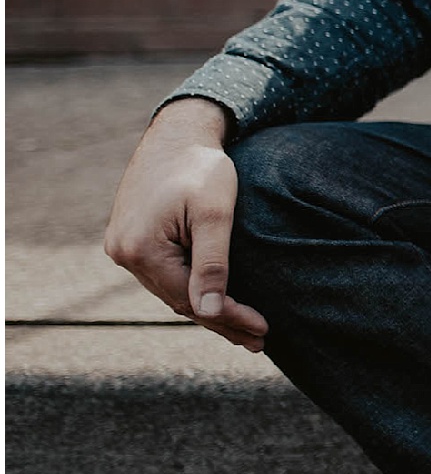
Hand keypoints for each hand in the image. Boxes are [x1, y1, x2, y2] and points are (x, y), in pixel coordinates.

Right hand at [102, 98, 269, 351]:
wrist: (178, 133)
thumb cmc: (202, 168)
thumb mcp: (215, 215)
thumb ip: (212, 264)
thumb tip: (208, 313)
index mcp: (140, 249)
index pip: (190, 300)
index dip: (229, 317)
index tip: (263, 330)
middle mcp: (123, 253)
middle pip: (179, 300)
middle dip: (222, 320)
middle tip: (260, 340)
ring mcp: (124, 247)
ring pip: (172, 290)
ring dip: (208, 309)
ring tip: (244, 329)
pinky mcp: (133, 239)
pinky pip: (165, 274)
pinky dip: (192, 288)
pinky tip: (215, 301)